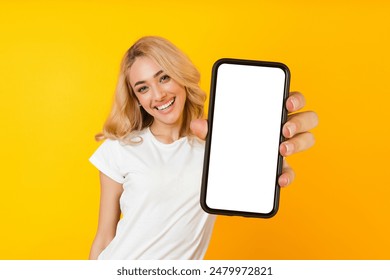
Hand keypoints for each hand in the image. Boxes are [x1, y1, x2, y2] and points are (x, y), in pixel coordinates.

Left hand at [190, 91, 317, 186]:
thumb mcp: (218, 134)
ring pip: (306, 140)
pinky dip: (288, 175)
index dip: (296, 98)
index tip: (287, 102)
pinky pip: (291, 171)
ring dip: (298, 144)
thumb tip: (197, 125)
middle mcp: (282, 128)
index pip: (291, 99)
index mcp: (270, 113)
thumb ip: (209, 129)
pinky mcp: (280, 169)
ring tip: (281, 149)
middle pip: (307, 118)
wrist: (225, 169)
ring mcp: (284, 148)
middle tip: (284, 129)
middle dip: (300, 121)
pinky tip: (280, 179)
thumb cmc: (228, 141)